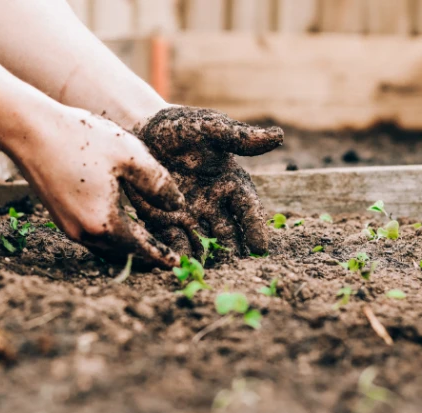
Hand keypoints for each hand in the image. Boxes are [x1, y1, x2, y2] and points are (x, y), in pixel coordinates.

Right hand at [14, 105, 183, 267]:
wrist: (30, 130)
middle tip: (166, 256)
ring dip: (127, 247)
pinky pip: (92, 236)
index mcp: (105, 223)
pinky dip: (111, 236)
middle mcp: (84, 233)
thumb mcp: (130, 155)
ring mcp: (68, 227)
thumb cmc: (81, 138)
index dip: (161, 256)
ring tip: (147, 243)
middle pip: (123, 253)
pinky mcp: (59, 217)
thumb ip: (158, 184)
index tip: (176, 264)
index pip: (141, 248)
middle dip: (145, 255)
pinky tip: (121, 224)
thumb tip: (177, 206)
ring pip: (106, 247)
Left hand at [125, 106, 283, 257]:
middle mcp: (215, 205)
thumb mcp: (209, 128)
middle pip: (229, 234)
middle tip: (236, 270)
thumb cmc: (182, 127)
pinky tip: (179, 266)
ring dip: (207, 259)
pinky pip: (174, 241)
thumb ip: (239, 137)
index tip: (260, 248)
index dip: (255, 228)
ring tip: (209, 275)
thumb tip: (278, 136)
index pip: (248, 210)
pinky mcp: (165, 222)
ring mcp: (190, 216)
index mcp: (231, 184)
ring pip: (203, 243)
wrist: (142, 130)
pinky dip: (178, 254)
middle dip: (233, 253)